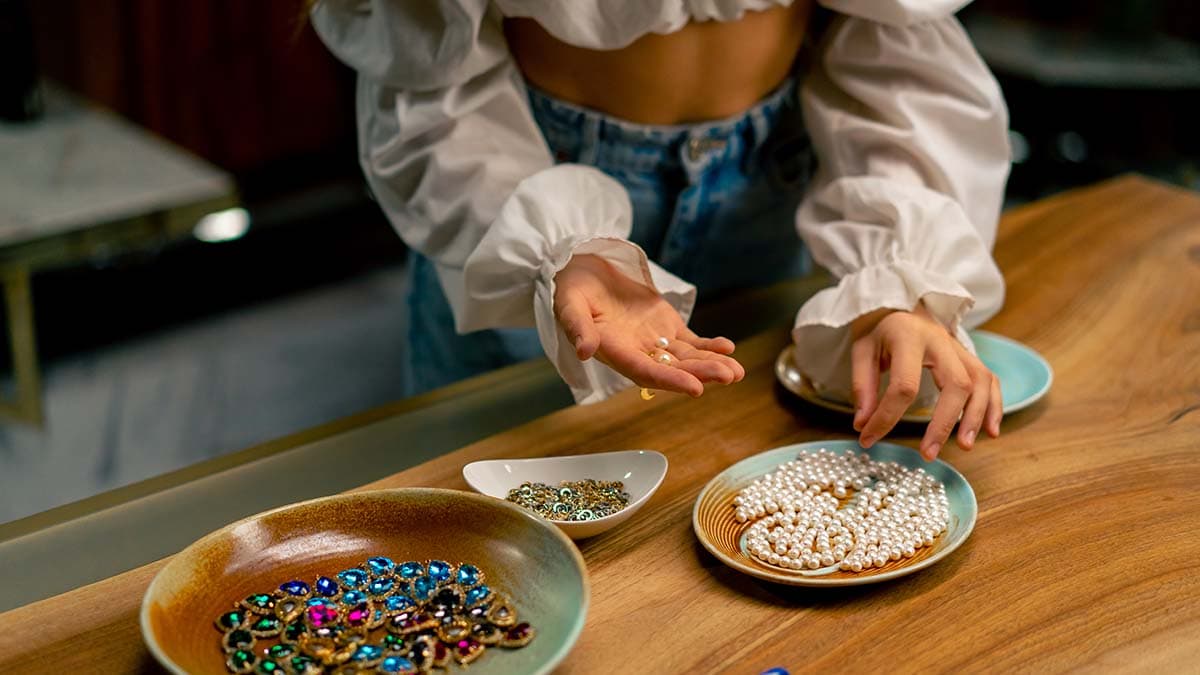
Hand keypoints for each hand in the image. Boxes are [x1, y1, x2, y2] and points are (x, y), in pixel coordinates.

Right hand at [553, 254, 744, 395]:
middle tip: (728, 375)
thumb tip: (584, 351)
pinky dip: (709, 346)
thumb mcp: (568, 304)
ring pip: (686, 357)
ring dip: (711, 364)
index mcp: (613, 351)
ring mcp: (653, 339)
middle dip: (701, 373)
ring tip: (737, 371)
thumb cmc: (572, 288)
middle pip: (672, 368)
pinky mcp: (665, 325)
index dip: (669, 380)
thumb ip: (577, 327)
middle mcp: (636, 351)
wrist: (583, 269)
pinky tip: (728, 348)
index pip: (644, 371)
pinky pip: (690, 341)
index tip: (695, 388)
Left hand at [850, 304, 1001, 459]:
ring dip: (975, 417)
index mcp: (909, 337)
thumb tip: (863, 425)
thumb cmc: (881, 335)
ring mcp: (961, 349)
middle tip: (928, 454)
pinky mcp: (971, 358)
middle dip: (944, 422)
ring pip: (980, 383)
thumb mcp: (862, 353)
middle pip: (956, 384)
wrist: (901, 308)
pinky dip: (994, 407)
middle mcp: (941, 341)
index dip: (887, 416)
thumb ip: (862, 387)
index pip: (904, 385)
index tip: (870, 439)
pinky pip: (991, 381)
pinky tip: (990, 432)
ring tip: (964, 446)